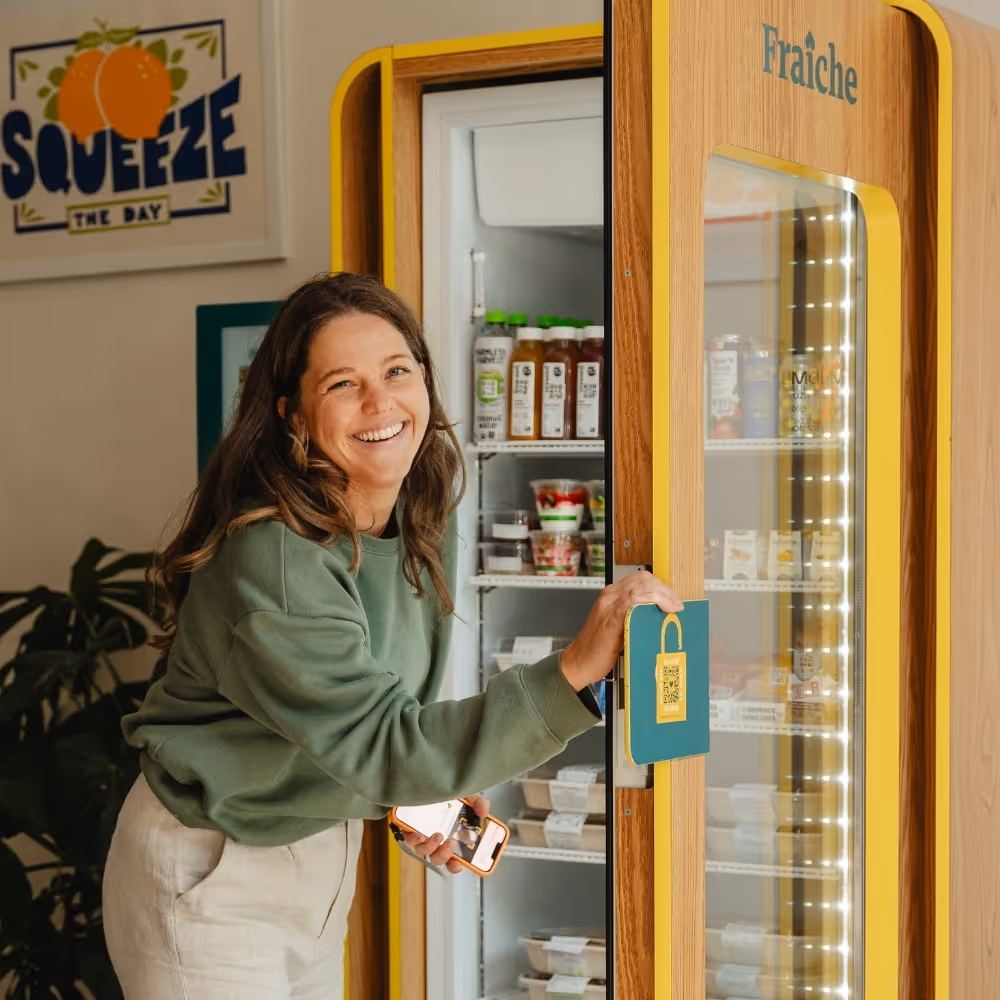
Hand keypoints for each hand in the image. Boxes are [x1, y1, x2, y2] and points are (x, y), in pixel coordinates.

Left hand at [400, 794, 490, 874]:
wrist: (421, 780)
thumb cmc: (444, 792)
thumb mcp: (465, 795)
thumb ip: (477, 802)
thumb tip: (484, 812)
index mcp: (450, 834)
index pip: (453, 858)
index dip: (455, 865)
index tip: (459, 864)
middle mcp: (435, 837)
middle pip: (438, 857)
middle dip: (445, 855)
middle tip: (451, 844)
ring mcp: (421, 834)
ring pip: (423, 851)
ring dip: (431, 847)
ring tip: (437, 836)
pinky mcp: (407, 828)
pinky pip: (409, 839)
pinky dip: (415, 838)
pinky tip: (420, 833)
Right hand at [560, 570, 683, 690]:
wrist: (578, 662)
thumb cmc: (597, 649)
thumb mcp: (618, 627)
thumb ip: (634, 616)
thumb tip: (658, 616)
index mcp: (611, 596)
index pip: (641, 579)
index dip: (661, 586)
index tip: (672, 599)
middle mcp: (610, 596)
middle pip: (644, 579)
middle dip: (665, 589)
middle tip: (676, 605)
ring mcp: (610, 605)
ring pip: (641, 586)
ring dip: (662, 595)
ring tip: (673, 608)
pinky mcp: (611, 617)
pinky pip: (634, 600)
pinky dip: (651, 602)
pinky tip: (661, 611)